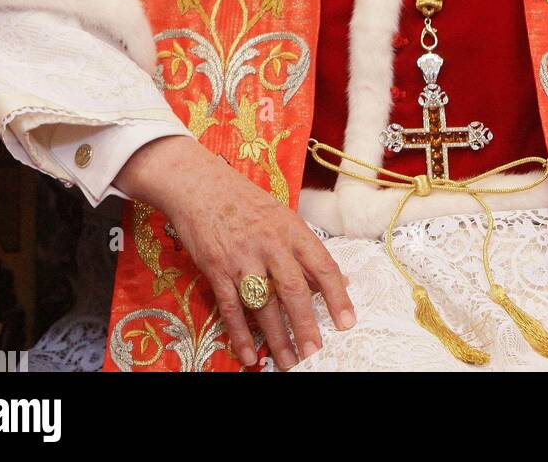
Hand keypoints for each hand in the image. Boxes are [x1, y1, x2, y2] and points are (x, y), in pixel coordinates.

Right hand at [114, 135, 354, 369]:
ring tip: (288, 362)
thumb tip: (339, 279)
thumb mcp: (282, 218)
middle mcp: (270, 244)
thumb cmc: (245, 202)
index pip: (322, 265)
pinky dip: (241, 334)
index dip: (337, 296)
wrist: (200, 185)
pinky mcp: (217, 268)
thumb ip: (307, 250)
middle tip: (315, 352)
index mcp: (292, 230)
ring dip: (277, 337)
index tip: (347, 322)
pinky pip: (232, 308)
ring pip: (263, 304)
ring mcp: (242, 257)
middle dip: (306, 325)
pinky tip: (249, 355)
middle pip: (294, 290)